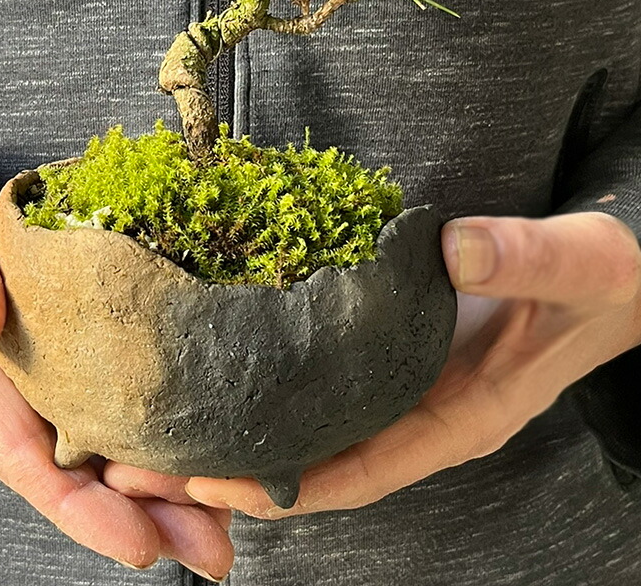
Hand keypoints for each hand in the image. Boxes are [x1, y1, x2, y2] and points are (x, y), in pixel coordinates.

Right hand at [0, 101, 232, 575]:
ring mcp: (22, 325)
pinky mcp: (43, 288)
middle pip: (72, 450)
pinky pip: (98, 348)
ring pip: (94, 407)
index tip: (144, 547)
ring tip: (227, 486)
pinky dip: (142, 378)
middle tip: (219, 542)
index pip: (21, 454)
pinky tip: (190, 385)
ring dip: (154, 452)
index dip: (79, 506)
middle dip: (140, 503)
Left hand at [107, 211, 640, 520]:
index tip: (200, 478)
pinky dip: (265, 384)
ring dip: (234, 427)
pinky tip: (216, 365)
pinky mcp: (388, 349)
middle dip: (227, 464)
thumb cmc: (600, 282)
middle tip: (134, 458)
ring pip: (305, 422)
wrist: (612, 277)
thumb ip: (527, 257)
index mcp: (457, 414)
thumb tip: (456, 248)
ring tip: (151, 421)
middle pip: (310, 455)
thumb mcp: (577, 265)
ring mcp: (400, 383)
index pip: (356, 466)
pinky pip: (317, 379)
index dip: (279, 479)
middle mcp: (417, 410)